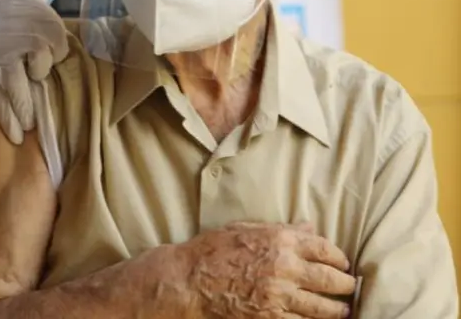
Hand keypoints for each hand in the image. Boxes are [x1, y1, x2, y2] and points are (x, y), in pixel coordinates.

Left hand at [0, 0, 68, 144]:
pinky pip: (58, 53)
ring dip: (40, 75)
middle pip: (21, 92)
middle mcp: (8, 53)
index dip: (9, 121)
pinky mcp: (49, 29)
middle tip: (32, 124)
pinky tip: (47, 50)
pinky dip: (56, 54)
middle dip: (27, 113)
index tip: (17, 138)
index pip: (0, 98)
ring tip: (36, 72)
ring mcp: (30, 40)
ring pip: (41, 71)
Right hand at [177, 222, 356, 318]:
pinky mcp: (271, 318)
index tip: (343, 263)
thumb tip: (309, 228)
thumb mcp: (245, 229)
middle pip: (331, 280)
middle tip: (348, 288)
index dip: (339, 258)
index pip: (325, 250)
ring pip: (323, 307)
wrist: (189, 280)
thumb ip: (281, 229)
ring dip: (337, 310)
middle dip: (345, 285)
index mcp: (280, 240)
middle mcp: (285, 267)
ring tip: (343, 311)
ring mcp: (279, 296)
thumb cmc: (212, 250)